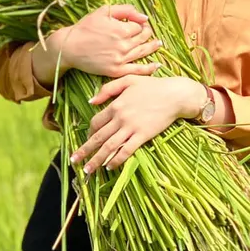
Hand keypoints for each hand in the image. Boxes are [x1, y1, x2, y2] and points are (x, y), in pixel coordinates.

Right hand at [30, 3, 163, 87]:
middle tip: (148, 32)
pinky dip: (148, 68)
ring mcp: (121, 59)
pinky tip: (156, 65)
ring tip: (158, 44)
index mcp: (122, 29)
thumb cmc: (85, 27)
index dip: (138, 24)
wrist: (69, 47)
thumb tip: (144, 17)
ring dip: (152, 47)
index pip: (139, 26)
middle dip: (147, 33)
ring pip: (143, 52)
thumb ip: (125, 10)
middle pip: (143, 38)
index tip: (136, 24)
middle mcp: (124, 45)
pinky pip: (137, 70)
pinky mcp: (116, 71)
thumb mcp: (104, 11)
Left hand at [69, 75, 207, 174]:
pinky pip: (126, 151)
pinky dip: (117, 160)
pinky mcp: (143, 136)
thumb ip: (107, 89)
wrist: (175, 94)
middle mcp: (120, 118)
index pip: (95, 122)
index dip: (89, 133)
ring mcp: (131, 128)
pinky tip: (110, 167)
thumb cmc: (152, 86)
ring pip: (109, 147)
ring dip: (97, 160)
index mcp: (115, 105)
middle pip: (98, 137)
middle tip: (74, 161)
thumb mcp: (128, 80)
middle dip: (84, 151)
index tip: (86, 140)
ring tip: (88, 170)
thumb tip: (90, 101)